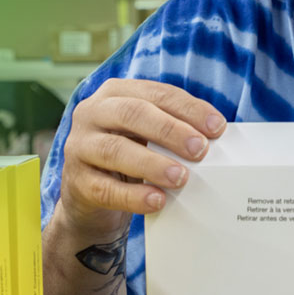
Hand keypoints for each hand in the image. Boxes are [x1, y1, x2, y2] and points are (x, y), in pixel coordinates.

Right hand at [59, 79, 225, 234]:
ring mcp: (79, 147)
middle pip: (132, 114)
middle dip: (171, 131)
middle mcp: (92, 113)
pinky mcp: (76, 182)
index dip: (189, 108)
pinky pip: (105, 189)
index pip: (156, 93)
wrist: (91, 195)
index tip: (217, 127)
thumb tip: (215, 133)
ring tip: (181, 177)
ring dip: (152, 164)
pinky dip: (134, 196)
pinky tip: (157, 201)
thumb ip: (173, 127)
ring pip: (115, 150)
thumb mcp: (147, 133)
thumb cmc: (129, 154)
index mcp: (115, 93)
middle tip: (200, 149)